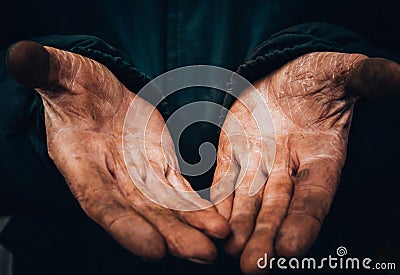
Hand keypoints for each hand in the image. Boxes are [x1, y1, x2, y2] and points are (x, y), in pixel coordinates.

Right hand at [7, 41, 228, 262]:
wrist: (97, 93)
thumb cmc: (75, 84)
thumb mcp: (61, 72)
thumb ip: (45, 70)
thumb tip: (20, 56)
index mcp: (81, 159)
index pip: (99, 200)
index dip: (124, 226)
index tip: (154, 249)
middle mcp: (111, 176)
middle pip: (141, 213)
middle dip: (172, 234)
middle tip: (203, 254)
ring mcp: (138, 173)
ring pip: (165, 207)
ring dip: (191, 227)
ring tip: (218, 242)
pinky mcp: (160, 164)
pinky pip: (179, 190)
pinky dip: (197, 206)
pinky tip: (217, 220)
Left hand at [211, 52, 399, 272]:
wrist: (283, 74)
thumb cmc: (318, 76)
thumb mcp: (341, 71)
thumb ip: (367, 77)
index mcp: (321, 156)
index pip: (315, 195)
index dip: (304, 221)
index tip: (290, 249)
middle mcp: (290, 168)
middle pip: (278, 208)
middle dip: (265, 236)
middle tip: (253, 267)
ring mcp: (259, 163)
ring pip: (248, 202)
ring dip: (239, 228)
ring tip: (230, 253)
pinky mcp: (233, 153)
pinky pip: (224, 181)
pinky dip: (217, 202)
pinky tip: (208, 222)